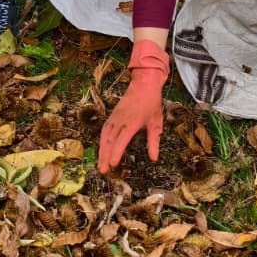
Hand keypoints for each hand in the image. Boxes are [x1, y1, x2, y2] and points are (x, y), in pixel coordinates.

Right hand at [97, 39, 169, 172]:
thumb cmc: (151, 104)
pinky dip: (101, 142)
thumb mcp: (156, 123)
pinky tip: (101, 151)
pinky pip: (104, 130)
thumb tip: (154, 159)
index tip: (113, 165)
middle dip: (105, 157)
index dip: (116, 153)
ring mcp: (114, 117)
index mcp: (132, 123)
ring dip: (101, 151)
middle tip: (103, 171)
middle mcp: (121, 121)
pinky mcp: (112, 116)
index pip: (121, 141)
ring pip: (104, 137)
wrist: (143, 84)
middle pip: (109, 141)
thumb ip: (154, 142)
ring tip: (100, 166)